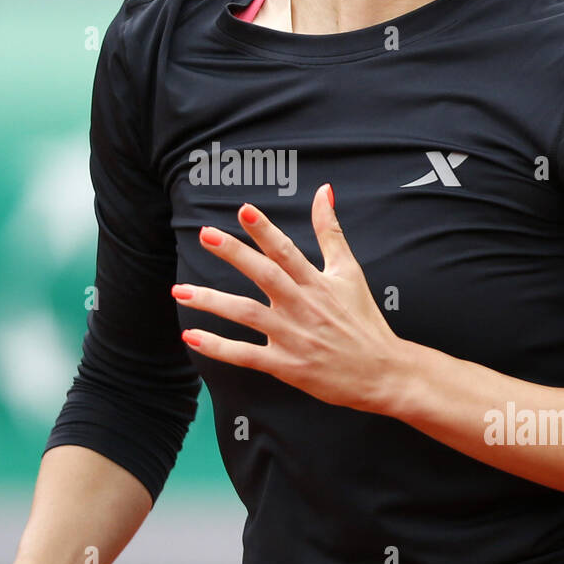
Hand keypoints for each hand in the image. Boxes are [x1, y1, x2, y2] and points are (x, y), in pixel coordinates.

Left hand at [172, 183, 401, 413]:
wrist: (383, 372)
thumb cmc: (364, 321)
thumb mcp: (350, 271)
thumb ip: (331, 232)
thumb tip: (323, 191)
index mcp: (317, 283)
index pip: (287, 251)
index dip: (265, 230)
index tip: (244, 211)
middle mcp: (302, 306)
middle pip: (264, 275)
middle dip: (234, 254)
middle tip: (205, 235)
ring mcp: (292, 336)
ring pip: (246, 315)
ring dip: (212, 301)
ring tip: (180, 291)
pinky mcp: (286, 365)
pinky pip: (246, 355)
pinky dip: (218, 347)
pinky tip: (191, 337)